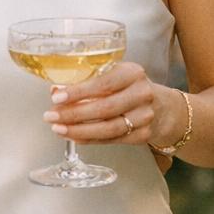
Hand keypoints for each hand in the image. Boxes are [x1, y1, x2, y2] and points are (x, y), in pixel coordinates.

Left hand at [43, 60, 166, 147]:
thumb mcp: (113, 75)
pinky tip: (74, 136)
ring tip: (58, 129)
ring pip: (108, 128)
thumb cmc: (129, 88)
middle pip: (104, 108)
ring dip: (78, 131)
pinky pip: (111, 140)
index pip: (103, 83)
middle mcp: (142, 94)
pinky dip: (89, 139)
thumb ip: (86, 81)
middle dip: (73, 114)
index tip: (56, 97)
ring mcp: (145, 116)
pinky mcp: (143, 135)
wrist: (161, 107)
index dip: (78, 92)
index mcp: (132, 73)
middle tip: (51, 116)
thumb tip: (56, 89)